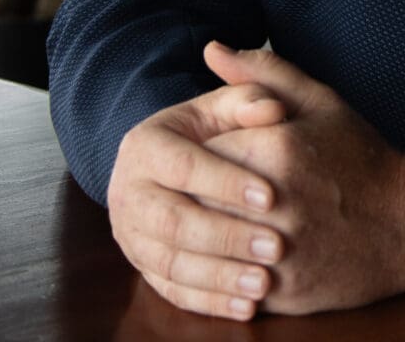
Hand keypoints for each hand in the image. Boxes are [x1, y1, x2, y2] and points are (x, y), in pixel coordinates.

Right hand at [104, 63, 291, 321]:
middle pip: (173, 221)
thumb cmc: (216, 130)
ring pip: (171, 263)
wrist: (182, 165)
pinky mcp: (143, 266)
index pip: (184, 166)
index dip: (226, 182)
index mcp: (145, 144)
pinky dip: (209, 301)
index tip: (272, 196)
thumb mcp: (227, 106)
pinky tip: (246, 306)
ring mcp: (132, 234)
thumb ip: (249, 97)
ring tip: (265, 282)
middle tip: (276, 246)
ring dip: (220, 276)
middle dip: (227, 236)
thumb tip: (270, 108)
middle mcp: (128, 191)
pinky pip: (172, 291)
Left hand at [200, 44, 404, 315]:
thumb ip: (262, 74)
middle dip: (190, 195)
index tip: (195, 156)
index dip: (193, 155)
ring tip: (203, 223)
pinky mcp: (284, 291)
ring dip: (199, 236)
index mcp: (278, 149)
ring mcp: (281, 251)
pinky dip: (218, 271)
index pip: (201, 152)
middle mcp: (276, 202)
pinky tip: (223, 257)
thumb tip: (211, 48)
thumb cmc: (361, 157)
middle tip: (189, 191)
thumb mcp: (320, 103)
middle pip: (197, 200)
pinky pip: (228, 285)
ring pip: (207, 246)